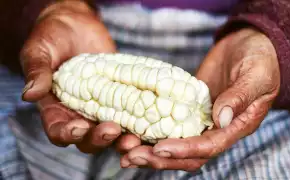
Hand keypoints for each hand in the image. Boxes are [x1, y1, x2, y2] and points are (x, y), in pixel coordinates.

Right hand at [21, 1, 139, 152]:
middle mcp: (80, 114)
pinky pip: (132, 114)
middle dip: (100, 138)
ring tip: (134, 137)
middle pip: (88, 139)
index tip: (79, 127)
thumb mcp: (39, 51)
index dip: (68, 134)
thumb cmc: (53, 37)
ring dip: (123, 138)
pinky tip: (152, 118)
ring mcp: (103, 107)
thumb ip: (36, 71)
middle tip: (112, 130)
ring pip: (112, 133)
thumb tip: (29, 94)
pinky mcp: (122, 97)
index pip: (59, 131)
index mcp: (56, 109)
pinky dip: (141, 120)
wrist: (77, 26)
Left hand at [119, 28, 280, 169]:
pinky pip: (168, 123)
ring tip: (125, 152)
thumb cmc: (260, 61)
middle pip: (188, 154)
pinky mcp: (187, 107)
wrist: (249, 46)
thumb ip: (240, 97)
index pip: (210, 146)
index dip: (185, 150)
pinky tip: (131, 132)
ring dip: (151, 151)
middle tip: (132, 155)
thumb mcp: (256, 76)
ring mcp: (200, 119)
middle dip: (161, 158)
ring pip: (176, 143)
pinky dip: (151, 131)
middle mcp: (217, 129)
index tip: (160, 148)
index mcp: (237, 126)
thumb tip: (220, 119)